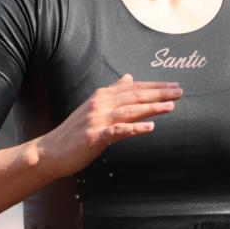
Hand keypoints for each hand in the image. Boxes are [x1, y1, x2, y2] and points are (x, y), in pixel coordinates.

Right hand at [36, 74, 182, 178]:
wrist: (50, 151)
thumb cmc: (73, 132)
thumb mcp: (92, 107)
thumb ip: (112, 93)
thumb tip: (129, 78)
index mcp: (101, 96)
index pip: (132, 88)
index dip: (154, 86)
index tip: (172, 85)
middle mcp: (100, 104)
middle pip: (134, 96)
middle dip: (159, 94)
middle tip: (179, 92)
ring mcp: (97, 120)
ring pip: (129, 111)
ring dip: (151, 108)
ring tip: (170, 106)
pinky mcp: (95, 136)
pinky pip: (119, 131)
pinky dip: (135, 128)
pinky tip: (150, 128)